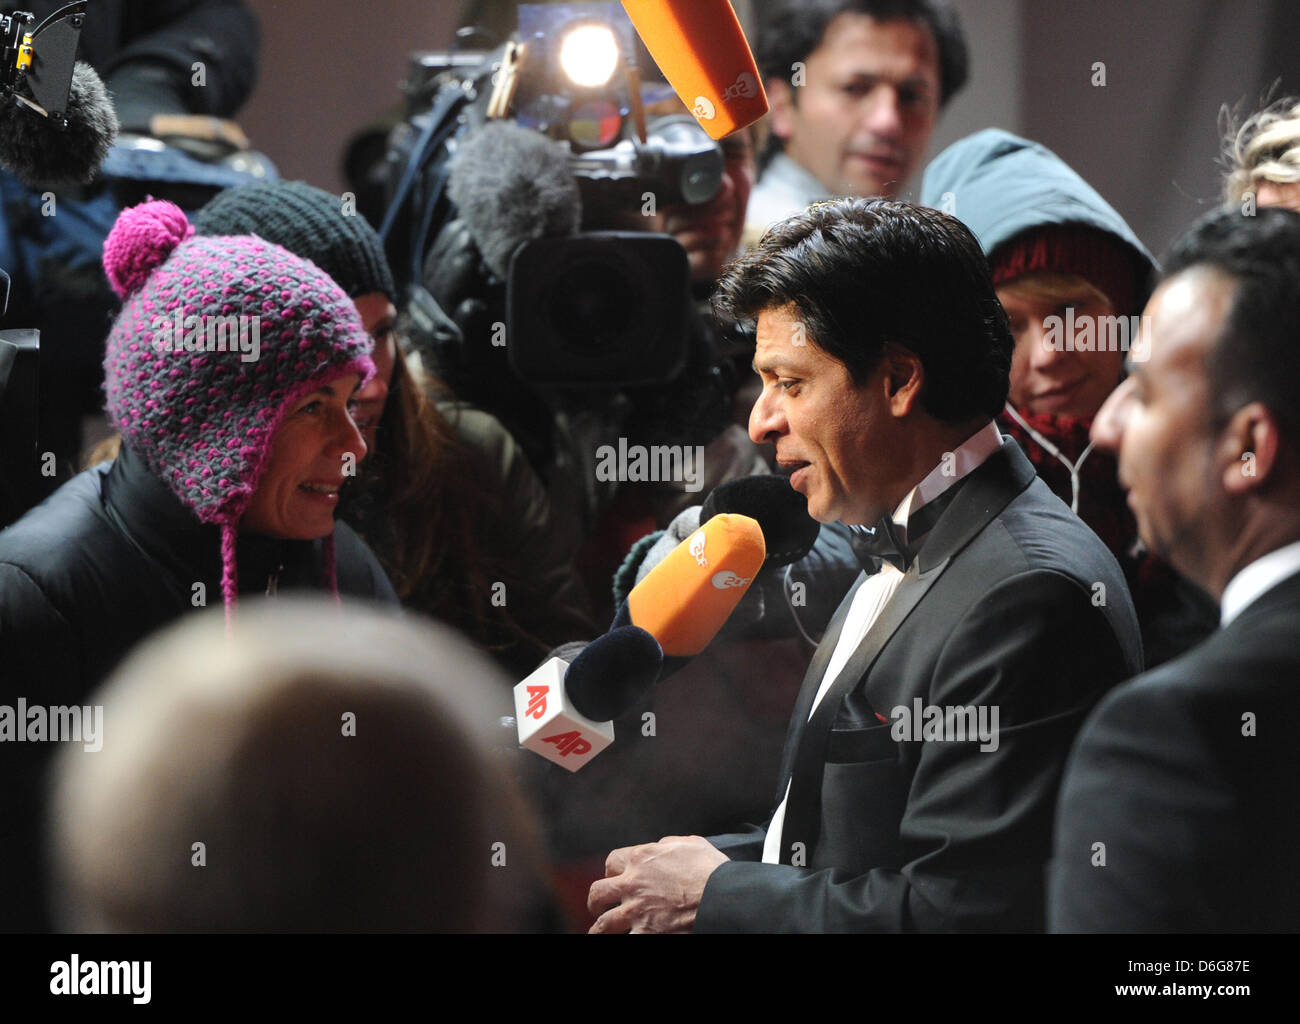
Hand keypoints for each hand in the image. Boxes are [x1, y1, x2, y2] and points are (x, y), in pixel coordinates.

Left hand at [587, 835, 727, 933]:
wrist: (722, 897)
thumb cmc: (710, 869)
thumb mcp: (689, 843)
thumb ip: (668, 843)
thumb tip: (660, 846)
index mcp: (641, 858)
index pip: (612, 861)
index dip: (613, 871)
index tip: (617, 878)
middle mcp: (632, 884)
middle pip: (598, 892)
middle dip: (597, 901)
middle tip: (600, 907)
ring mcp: (636, 911)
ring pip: (603, 924)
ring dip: (600, 929)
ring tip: (600, 933)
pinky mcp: (646, 933)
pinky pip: (625, 939)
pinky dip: (624, 939)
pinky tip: (624, 940)